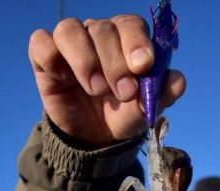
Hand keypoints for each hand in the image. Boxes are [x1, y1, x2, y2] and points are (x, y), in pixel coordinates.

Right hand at [28, 15, 185, 147]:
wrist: (93, 137)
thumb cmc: (121, 114)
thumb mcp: (143, 111)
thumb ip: (161, 95)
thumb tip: (179, 81)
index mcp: (125, 40)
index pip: (130, 25)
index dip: (136, 42)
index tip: (143, 66)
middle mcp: (98, 35)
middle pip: (103, 29)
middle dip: (115, 63)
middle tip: (124, 93)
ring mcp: (70, 44)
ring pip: (71, 31)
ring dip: (86, 60)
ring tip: (96, 89)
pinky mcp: (45, 58)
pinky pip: (41, 43)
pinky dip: (52, 57)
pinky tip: (65, 79)